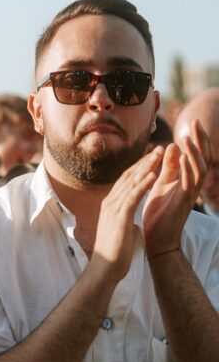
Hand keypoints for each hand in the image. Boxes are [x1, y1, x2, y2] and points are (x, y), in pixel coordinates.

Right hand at [90, 146, 161, 283]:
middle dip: (145, 161)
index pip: (126, 181)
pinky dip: (143, 184)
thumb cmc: (113, 252)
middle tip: (159, 149)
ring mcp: (114, 209)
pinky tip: (153, 175)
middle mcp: (110, 203)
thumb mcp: (119, 229)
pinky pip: (133, 197)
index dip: (140, 167)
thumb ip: (123, 220)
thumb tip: (130, 221)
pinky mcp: (120, 217)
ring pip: (131, 183)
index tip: (153, 158)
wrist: (105, 266)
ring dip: (146, 167)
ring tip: (159, 155)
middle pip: (129, 176)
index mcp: (110, 205)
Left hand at [144, 121, 212, 258]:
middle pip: (204, 158)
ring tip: (186, 137)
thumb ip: (168, 167)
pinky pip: (189, 183)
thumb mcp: (162, 184)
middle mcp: (193, 185)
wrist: (157, 239)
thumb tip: (173, 145)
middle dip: (200, 140)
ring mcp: (190, 194)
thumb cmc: (159, 213)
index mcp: (187, 180)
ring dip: (194, 152)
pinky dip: (187, 169)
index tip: (193, 122)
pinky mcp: (183, 202)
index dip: (197, 140)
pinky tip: (184, 158)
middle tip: (196, 122)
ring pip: (199, 169)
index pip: (197, 155)